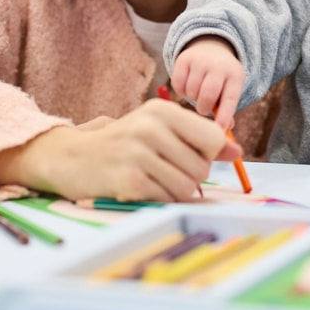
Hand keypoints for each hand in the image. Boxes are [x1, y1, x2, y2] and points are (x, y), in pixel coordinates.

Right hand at [0, 99, 239, 201]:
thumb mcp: (159, 129)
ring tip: (151, 179)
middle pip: (203, 167)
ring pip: (187, 187)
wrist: (72, 157)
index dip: (208, 154)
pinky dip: (157, 199)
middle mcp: (151, 126)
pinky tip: (139, 187)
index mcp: (162, 110)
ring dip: (174, 191)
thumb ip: (199, 138)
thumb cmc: (122, 144)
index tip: (187, 155)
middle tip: (162, 169)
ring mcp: (139, 153)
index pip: (213, 137)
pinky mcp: (129, 180)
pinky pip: (165, 199)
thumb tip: (237, 152)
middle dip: (190, 176)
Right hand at [170, 36, 244, 127]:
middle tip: (203, 109)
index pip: (230, 99)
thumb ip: (227, 110)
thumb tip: (224, 129)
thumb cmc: (222, 79)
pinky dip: (181, 92)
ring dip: (192, 98)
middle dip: (204, 108)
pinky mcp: (183, 59)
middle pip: (208, 95)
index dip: (224, 116)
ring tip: (198, 93)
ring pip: (191, 91)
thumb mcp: (230, 90)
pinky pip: (178, 85)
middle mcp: (219, 65)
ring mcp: (200, 60)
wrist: (211, 49)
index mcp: (235, 75)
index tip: (219, 131)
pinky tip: (188, 86)